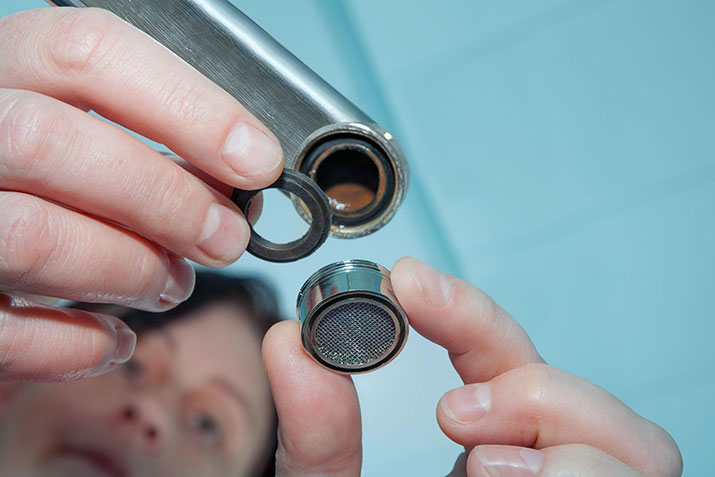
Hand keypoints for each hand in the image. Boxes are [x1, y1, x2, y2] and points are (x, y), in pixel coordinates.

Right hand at [0, 7, 281, 380]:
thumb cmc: (41, 188)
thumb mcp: (82, 140)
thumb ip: (143, 147)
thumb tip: (237, 181)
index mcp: (3, 73)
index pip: (89, 52)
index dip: (190, 108)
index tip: (256, 160)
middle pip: (50, 141)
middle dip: (165, 199)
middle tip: (225, 238)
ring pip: (31, 235)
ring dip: (130, 269)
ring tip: (171, 284)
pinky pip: (7, 332)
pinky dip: (78, 345)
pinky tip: (114, 339)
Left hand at [263, 257, 682, 475]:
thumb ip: (316, 440)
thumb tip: (288, 344)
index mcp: (494, 461)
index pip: (507, 360)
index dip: (467, 312)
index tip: (409, 282)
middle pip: (594, 404)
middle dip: (531, 392)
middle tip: (454, 418)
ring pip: (642, 450)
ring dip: (563, 451)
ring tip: (484, 473)